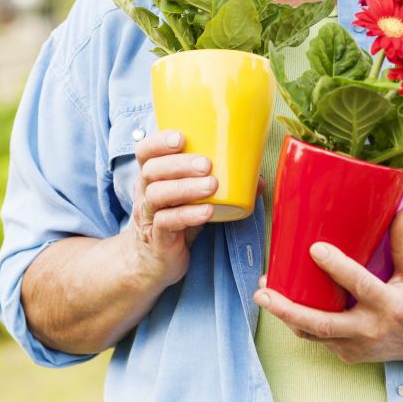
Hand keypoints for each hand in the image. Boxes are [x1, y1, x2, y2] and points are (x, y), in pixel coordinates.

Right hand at [129, 129, 216, 288]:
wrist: (153, 263)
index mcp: (152, 177)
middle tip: (206, 164)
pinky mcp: (157, 238)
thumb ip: (217, 187)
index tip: (181, 137)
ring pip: (157, 195)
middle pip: (152, 171)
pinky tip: (207, 211)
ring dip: (186, 187)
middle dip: (179, 163)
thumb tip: (257, 179)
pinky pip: (167, 223)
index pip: (145, 152)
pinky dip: (188, 215)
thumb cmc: (175, 222)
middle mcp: (144, 193)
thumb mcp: (191, 201)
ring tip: (212, 185)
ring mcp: (148, 216)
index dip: (159, 141)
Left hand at [253, 209, 402, 365]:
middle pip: (324, 324)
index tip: (315, 248)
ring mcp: (360, 346)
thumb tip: (401, 209)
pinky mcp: (351, 354)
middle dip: (289, 309)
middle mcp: (372, 330)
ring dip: (287, 316)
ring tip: (264, 293)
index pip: (360, 285)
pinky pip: (320, 339)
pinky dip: (300, 323)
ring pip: (315, 335)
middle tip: (263, 291)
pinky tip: (284, 303)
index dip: (337, 268)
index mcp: (392, 306)